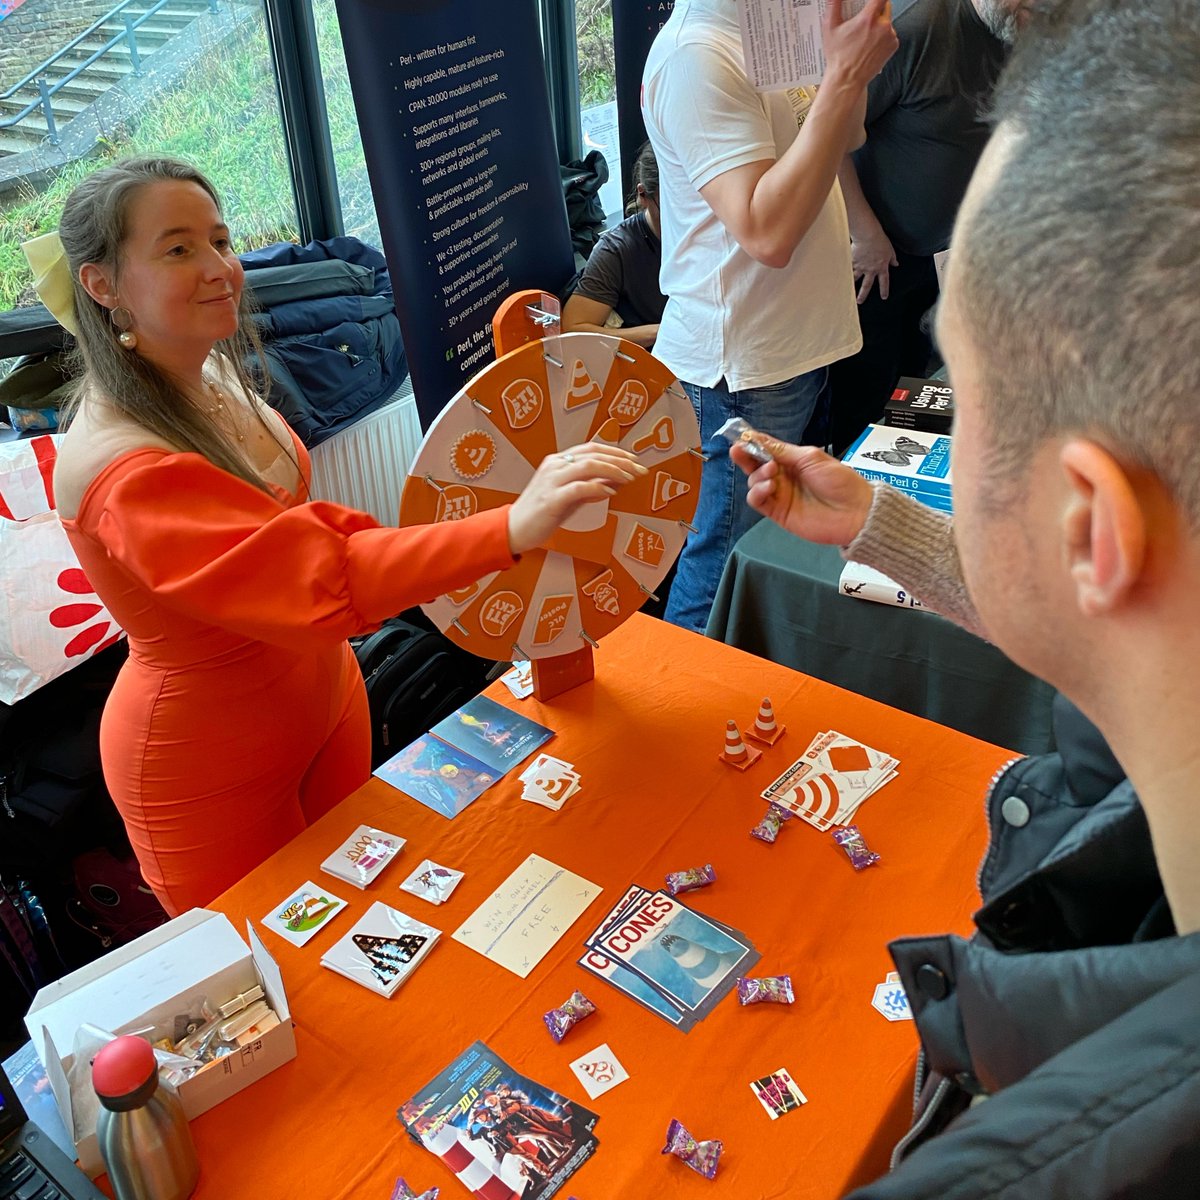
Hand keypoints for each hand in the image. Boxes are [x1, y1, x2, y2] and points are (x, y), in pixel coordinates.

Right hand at [507, 443, 646, 554]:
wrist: (514, 529)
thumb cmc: (542, 513)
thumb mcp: (571, 497)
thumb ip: (592, 487)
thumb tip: (618, 481)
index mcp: (558, 461)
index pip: (592, 448)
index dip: (616, 452)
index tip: (634, 461)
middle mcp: (555, 466)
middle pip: (593, 454)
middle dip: (621, 460)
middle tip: (639, 469)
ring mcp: (552, 481)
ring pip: (588, 466)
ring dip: (613, 470)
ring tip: (629, 479)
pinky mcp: (551, 499)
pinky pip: (579, 488)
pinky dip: (597, 488)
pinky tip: (610, 493)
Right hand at [731, 441, 873, 545]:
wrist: (854, 511)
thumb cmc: (840, 482)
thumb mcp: (811, 457)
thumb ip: (782, 451)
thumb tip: (759, 439)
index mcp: (792, 461)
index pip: (766, 450)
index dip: (752, 444)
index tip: (741, 438)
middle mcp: (783, 477)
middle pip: (755, 466)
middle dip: (745, 457)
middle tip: (740, 450)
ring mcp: (779, 495)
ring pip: (753, 482)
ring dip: (757, 475)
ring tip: (771, 473)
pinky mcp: (777, 512)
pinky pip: (757, 501)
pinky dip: (757, 492)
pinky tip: (768, 487)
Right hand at [823, 0, 898, 91]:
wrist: (847, 80)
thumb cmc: (838, 56)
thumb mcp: (830, 27)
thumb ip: (833, 5)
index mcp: (868, 18)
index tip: (871, 1)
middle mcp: (883, 26)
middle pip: (885, 5)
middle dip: (876, 7)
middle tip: (865, 16)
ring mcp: (890, 36)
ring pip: (888, 20)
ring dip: (880, 22)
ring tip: (866, 34)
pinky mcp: (893, 45)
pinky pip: (890, 33)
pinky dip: (883, 35)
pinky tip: (871, 43)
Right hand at [851, 224, 897, 301]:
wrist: (868, 235)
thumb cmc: (880, 240)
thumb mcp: (889, 250)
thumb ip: (892, 258)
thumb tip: (895, 264)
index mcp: (881, 267)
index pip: (884, 282)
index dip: (884, 290)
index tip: (884, 297)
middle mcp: (870, 270)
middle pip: (867, 286)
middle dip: (863, 295)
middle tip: (860, 301)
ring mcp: (860, 267)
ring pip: (855, 279)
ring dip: (851, 286)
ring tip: (846, 292)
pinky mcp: (853, 262)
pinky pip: (848, 269)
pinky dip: (844, 274)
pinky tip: (838, 279)